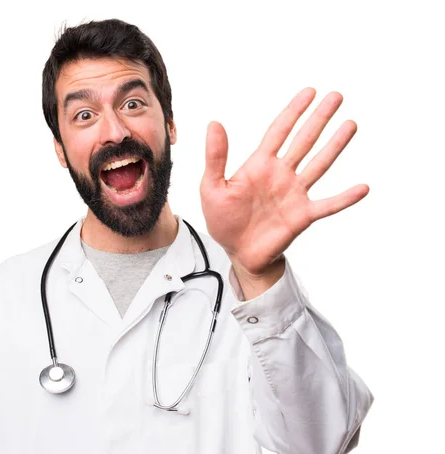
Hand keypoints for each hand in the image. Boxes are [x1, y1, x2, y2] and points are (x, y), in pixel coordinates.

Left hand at [201, 88, 368, 276]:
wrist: (238, 252)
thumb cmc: (224, 220)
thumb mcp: (212, 187)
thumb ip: (216, 157)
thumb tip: (214, 123)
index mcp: (259, 165)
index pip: (279, 131)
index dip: (294, 111)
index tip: (309, 92)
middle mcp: (281, 175)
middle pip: (304, 140)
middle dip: (319, 118)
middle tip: (336, 96)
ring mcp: (294, 193)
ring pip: (319, 164)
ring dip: (335, 145)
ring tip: (350, 125)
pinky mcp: (303, 215)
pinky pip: (328, 205)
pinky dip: (345, 198)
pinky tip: (362, 187)